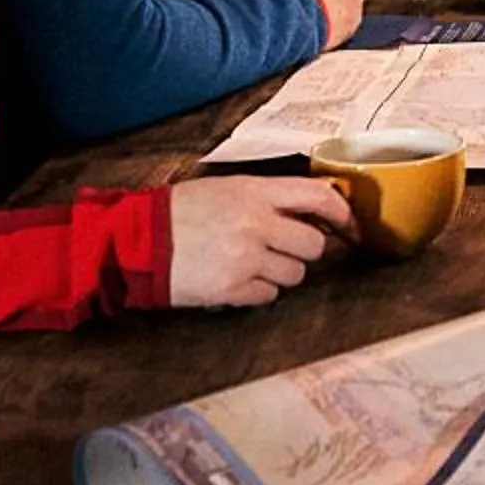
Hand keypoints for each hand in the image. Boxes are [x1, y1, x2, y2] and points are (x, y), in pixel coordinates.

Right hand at [164, 175, 354, 307]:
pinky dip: (258, 291)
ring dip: (281, 272)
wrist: (135, 239)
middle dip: (303, 249)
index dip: (342, 213)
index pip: (318, 197)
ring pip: (295, 275)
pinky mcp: (231, 289)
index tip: (349, 225)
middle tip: (283, 248)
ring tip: (254, 263)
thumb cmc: (179, 211)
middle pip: (314, 245)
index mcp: (256, 192)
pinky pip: (268, 296)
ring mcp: (245, 259)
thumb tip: (307, 210)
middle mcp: (257, 224)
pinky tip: (238, 279)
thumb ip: (267, 197)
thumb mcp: (226, 188)